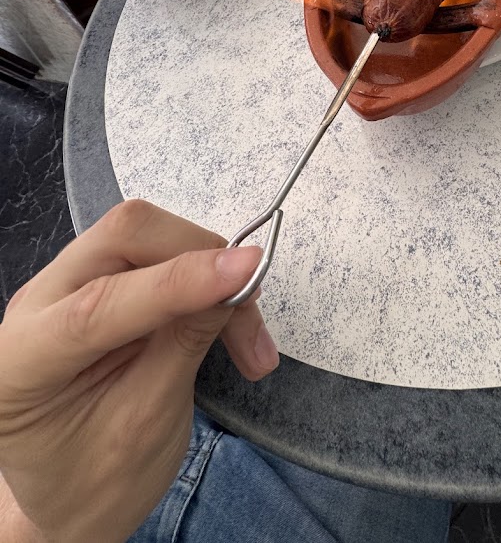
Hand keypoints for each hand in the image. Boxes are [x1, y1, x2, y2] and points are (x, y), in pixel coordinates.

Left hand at [0, 199, 278, 542]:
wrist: (71, 495)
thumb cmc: (97, 482)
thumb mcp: (146, 427)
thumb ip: (184, 344)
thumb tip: (235, 278)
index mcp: (20, 361)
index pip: (98, 303)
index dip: (178, 281)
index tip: (246, 271)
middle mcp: (33, 304)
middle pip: (123, 238)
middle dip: (199, 263)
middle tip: (248, 313)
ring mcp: (62, 283)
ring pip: (147, 235)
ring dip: (209, 273)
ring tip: (248, 341)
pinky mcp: (94, 277)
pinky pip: (156, 252)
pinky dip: (201, 278)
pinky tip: (225, 320)